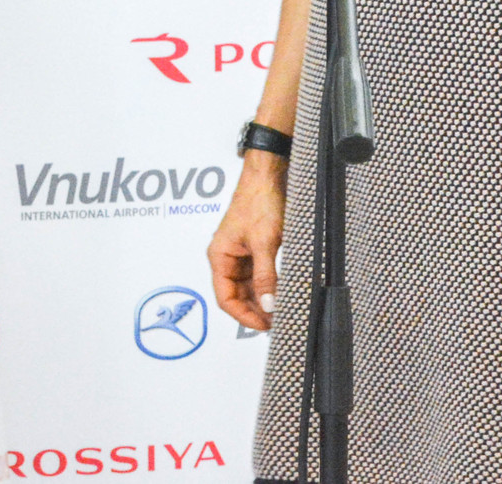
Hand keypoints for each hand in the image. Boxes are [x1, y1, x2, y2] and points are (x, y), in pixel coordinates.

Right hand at [208, 154, 287, 331]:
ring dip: (263, 300)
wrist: (269, 175)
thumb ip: (265, 277)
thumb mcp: (264, 243)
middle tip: (277, 322)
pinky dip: (270, 286)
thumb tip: (267, 305)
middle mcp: (227, 257)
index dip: (243, 316)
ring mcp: (242, 254)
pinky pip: (260, 275)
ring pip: (249, 288)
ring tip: (281, 311)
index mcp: (219, 255)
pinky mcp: (256, 249)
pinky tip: (282, 292)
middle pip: (236, 295)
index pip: (225, 298)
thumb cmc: (259, 200)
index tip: (265, 326)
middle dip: (255, 310)